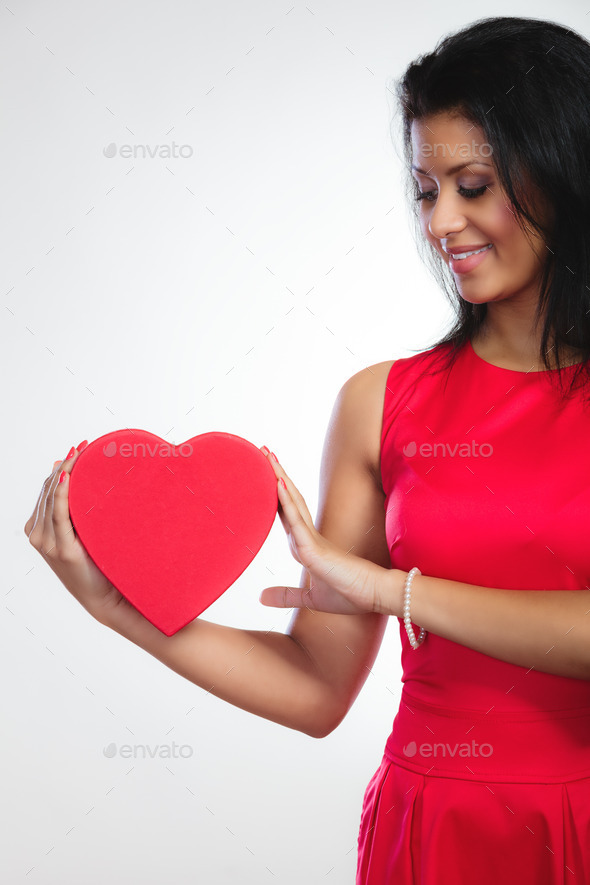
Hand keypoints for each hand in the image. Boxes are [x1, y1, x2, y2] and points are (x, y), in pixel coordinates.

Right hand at [24, 442, 130, 623]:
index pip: (47, 490)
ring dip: (66, 473)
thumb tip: (65, 470)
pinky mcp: (62, 550)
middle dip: (65, 465)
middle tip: (83, 446)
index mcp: (39, 529)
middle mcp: (38, 535)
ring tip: (81, 454)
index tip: (79, 448)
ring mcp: (47, 544)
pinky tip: (70, 475)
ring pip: (53, 498)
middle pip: (49, 490)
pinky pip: (59, 514)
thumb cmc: (98, 562)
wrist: (106, 597)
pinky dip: (63, 493)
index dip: (60, 467)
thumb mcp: (82, 531)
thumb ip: (72, 507)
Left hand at [258, 447, 400, 615]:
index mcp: (305, 545)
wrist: (372, 598)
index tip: (262, 473)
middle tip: (262, 451)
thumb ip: (286, 595)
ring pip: (291, 503)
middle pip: (288, 499)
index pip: (285, 513)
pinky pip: (297, 523)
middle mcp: (307, 537)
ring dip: (278, 478)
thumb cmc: (348, 595)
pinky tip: (278, 485)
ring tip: (266, 455)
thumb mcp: (309, 599)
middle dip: (275, 475)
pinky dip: (286, 503)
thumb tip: (261, 597)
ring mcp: (312, 540)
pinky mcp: (315, 549)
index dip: (274, 493)